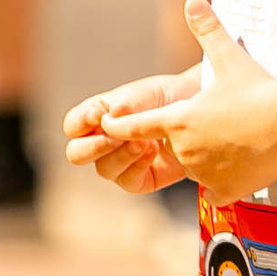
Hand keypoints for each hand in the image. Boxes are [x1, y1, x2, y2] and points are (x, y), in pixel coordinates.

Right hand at [63, 69, 199, 193]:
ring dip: (122, 155)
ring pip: (104, 170)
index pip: (73, 125)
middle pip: (77, 155)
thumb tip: (110, 116)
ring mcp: (122, 162)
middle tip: (116, 136)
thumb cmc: (171, 98)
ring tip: (144, 140)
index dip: (81, 123)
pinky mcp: (142, 179)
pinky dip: (138, 167)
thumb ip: (128, 104)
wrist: (203, 112)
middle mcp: (105, 141)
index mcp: (99, 116)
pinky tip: (152, 151)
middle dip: (94, 147)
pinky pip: (128, 182)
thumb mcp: (149, 93)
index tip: (100, 115)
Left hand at [100, 0, 276, 202]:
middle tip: (218, 120)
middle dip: (187, 136)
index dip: (121, 125)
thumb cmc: (258, 90)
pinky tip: (239, 167)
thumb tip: (192, 0)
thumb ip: (207, 30)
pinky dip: (222, 182)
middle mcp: (185, 150)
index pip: (136, 126)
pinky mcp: (225, 191)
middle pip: (174, 146)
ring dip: (205, 157)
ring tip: (234, 139)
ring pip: (195, 167)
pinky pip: (214, 190)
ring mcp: (204, 173)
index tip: (108, 125)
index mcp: (178, 120)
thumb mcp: (229, 56)